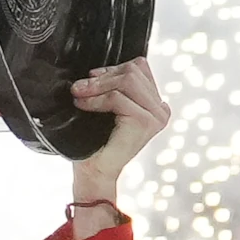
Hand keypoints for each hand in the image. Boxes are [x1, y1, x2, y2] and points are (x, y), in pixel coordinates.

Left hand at [67, 57, 170, 202]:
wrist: (95, 171)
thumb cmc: (97, 140)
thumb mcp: (108, 107)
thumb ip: (113, 87)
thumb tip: (97, 69)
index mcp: (155, 103)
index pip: (139, 67)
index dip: (112, 69)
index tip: (90, 79)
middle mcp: (160, 108)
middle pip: (133, 70)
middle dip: (102, 76)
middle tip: (78, 87)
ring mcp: (156, 115)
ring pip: (127, 80)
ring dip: (97, 86)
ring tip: (78, 95)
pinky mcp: (145, 121)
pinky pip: (117, 97)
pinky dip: (96, 99)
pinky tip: (83, 105)